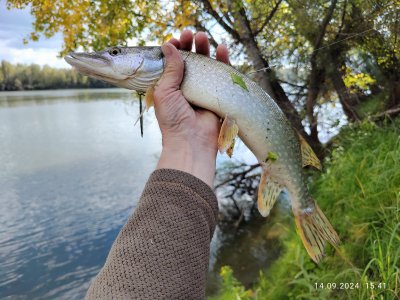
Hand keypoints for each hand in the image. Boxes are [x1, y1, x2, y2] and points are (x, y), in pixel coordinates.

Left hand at [154, 30, 229, 185]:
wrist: (191, 142)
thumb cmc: (173, 119)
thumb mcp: (164, 92)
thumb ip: (170, 70)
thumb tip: (169, 46)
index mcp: (170, 88)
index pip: (172, 64)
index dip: (174, 51)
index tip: (175, 41)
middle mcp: (186, 88)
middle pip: (190, 62)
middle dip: (190, 46)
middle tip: (190, 34)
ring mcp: (203, 91)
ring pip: (206, 66)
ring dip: (205, 50)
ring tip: (203, 36)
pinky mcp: (218, 95)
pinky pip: (222, 76)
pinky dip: (223, 61)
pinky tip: (221, 49)